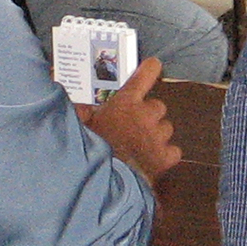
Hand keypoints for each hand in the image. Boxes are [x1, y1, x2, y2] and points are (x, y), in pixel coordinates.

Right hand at [80, 57, 181, 182]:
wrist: (108, 179)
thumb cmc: (93, 148)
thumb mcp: (81, 124)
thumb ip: (81, 109)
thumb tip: (73, 99)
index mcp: (127, 102)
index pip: (146, 75)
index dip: (150, 70)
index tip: (153, 66)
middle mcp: (146, 115)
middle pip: (158, 105)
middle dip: (149, 113)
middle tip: (134, 123)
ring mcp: (158, 136)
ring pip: (166, 128)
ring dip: (156, 133)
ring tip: (140, 143)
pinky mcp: (165, 157)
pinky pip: (173, 150)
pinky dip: (165, 153)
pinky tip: (152, 158)